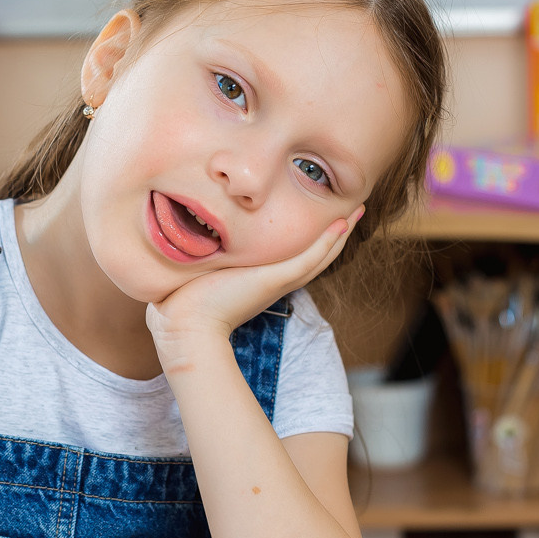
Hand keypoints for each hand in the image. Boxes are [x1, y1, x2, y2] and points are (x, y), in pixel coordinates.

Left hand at [145, 209, 361, 356]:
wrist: (183, 325)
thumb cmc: (182, 302)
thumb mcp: (198, 268)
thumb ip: (201, 253)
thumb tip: (185, 236)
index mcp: (260, 279)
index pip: (293, 256)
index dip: (310, 238)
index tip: (322, 217)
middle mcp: (274, 281)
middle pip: (315, 256)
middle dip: (333, 234)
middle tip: (352, 212)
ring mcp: (278, 281)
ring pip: (319, 256)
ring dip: (340, 234)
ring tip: (356, 212)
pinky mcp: (274, 280)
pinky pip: (310, 259)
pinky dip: (328, 242)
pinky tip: (342, 225)